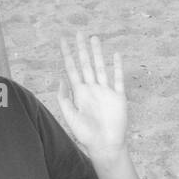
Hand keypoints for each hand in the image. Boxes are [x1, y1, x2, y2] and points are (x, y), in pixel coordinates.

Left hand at [58, 32, 127, 159]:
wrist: (105, 145)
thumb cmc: (86, 134)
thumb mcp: (70, 116)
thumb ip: (64, 98)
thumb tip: (61, 79)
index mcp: (79, 93)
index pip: (71, 69)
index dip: (67, 55)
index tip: (63, 41)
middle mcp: (92, 89)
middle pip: (86, 64)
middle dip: (82, 49)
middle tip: (79, 33)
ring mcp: (105, 92)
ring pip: (100, 67)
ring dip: (97, 53)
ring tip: (94, 38)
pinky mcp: (118, 97)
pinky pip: (117, 79)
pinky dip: (116, 67)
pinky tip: (115, 56)